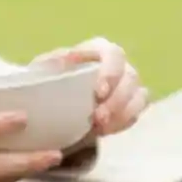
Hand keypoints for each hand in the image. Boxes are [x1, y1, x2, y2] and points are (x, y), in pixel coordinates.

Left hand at [31, 37, 147, 139]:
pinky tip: (105, 131)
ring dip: (122, 113)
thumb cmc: (48, 80)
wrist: (50, 101)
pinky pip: (136, 113)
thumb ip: (52, 64)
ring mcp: (127, 86)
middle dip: (117, 100)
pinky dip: (123, 123)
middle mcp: (118, 65)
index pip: (114, 54)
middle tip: (98, 118)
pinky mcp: (129, 106)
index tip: (99, 93)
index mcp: (99, 50)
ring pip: (139, 97)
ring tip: (100, 128)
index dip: (111, 72)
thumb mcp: (43, 69)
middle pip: (130, 77)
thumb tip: (64, 60)